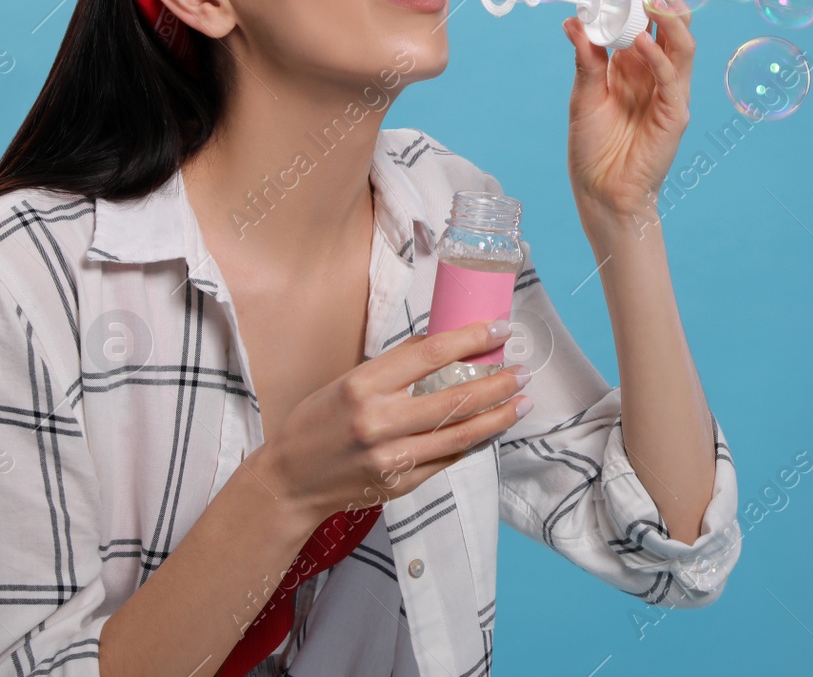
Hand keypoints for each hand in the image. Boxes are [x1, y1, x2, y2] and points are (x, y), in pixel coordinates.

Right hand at [251, 322, 531, 525]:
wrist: (289, 481)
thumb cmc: (318, 423)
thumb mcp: (347, 382)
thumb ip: (396, 366)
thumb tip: (446, 340)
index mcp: (363, 385)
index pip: (431, 354)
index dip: (472, 338)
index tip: (500, 328)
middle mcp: (378, 421)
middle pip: (456, 397)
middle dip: (498, 383)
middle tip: (522, 371)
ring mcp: (392, 457)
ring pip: (461, 433)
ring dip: (498, 416)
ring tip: (522, 401)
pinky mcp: (401, 483)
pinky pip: (448, 457)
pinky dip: (475, 441)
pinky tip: (492, 428)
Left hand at [560, 0, 694, 221]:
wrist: (602, 191)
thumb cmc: (593, 147)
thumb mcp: (584, 96)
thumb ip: (585, 60)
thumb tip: (572, 22)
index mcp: (633, 65)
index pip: (644, 20)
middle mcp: (655, 74)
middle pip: (671, 25)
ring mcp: (669, 92)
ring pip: (682, 44)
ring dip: (669, 17)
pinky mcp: (675, 114)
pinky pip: (672, 78)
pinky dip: (658, 56)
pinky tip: (639, 40)